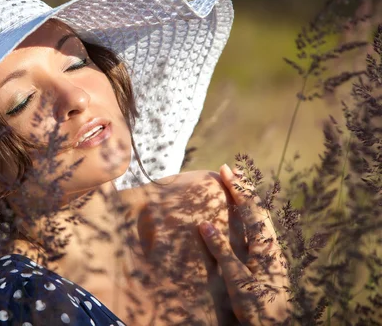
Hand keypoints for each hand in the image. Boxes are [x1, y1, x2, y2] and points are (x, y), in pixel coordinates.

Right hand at [199, 164, 290, 324]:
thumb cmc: (257, 306)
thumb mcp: (236, 279)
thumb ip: (222, 251)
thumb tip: (205, 223)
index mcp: (265, 245)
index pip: (250, 209)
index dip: (237, 188)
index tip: (224, 169)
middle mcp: (271, 245)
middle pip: (258, 209)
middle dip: (243, 189)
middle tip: (230, 171)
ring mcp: (271, 253)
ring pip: (259, 219)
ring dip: (247, 201)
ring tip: (236, 188)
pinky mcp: (268, 262)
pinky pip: (257, 230)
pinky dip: (248, 216)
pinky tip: (242, 219)